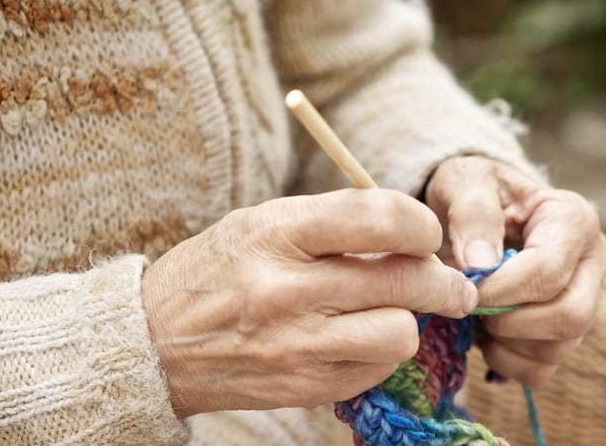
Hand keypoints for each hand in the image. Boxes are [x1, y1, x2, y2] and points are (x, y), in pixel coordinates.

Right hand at [140, 189, 477, 417]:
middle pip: (405, 281)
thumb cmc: (220, 271)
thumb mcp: (263, 224)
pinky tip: (359, 340)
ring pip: (401, 334)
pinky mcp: (303, 388)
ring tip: (395, 313)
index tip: (428, 234)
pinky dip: (380, 354)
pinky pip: (377, 370)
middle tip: (453, 286)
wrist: (152, 343)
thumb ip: (336, 224)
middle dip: (444, 282)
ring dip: (409, 323)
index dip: (422, 225)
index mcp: (277, 233)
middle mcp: (287, 289)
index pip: (380, 218)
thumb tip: (416, 238)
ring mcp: (295, 346)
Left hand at [425, 156, 605, 385]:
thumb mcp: (465, 180)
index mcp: (574, 219)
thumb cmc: (476, 190)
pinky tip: (485, 334)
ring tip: (475, 314)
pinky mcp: (567, 332)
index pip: (549, 271)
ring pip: (558, 349)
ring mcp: (586, 299)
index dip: (500, 290)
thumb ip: (473, 213)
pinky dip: (506, 362)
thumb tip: (481, 264)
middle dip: (510, 322)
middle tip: (471, 305)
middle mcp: (592, 261)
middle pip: (571, 317)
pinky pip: (543, 370)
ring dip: (505, 344)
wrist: (480, 207)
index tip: (463, 286)